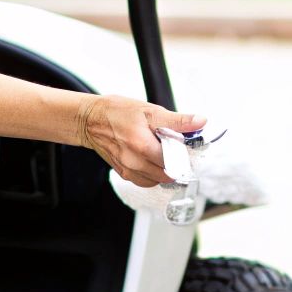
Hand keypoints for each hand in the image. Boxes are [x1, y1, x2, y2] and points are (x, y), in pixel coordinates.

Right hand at [75, 95, 205, 187]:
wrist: (90, 120)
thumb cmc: (116, 111)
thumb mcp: (150, 110)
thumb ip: (177, 120)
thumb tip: (200, 121)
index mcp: (142, 144)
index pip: (175, 160)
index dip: (184, 154)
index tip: (184, 146)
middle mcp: (134, 161)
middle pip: (168, 173)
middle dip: (175, 162)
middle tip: (174, 148)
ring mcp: (128, 169)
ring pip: (158, 180)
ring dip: (165, 169)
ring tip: (161, 153)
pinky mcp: (124, 174)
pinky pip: (146, 181)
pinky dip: (153, 174)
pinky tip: (151, 160)